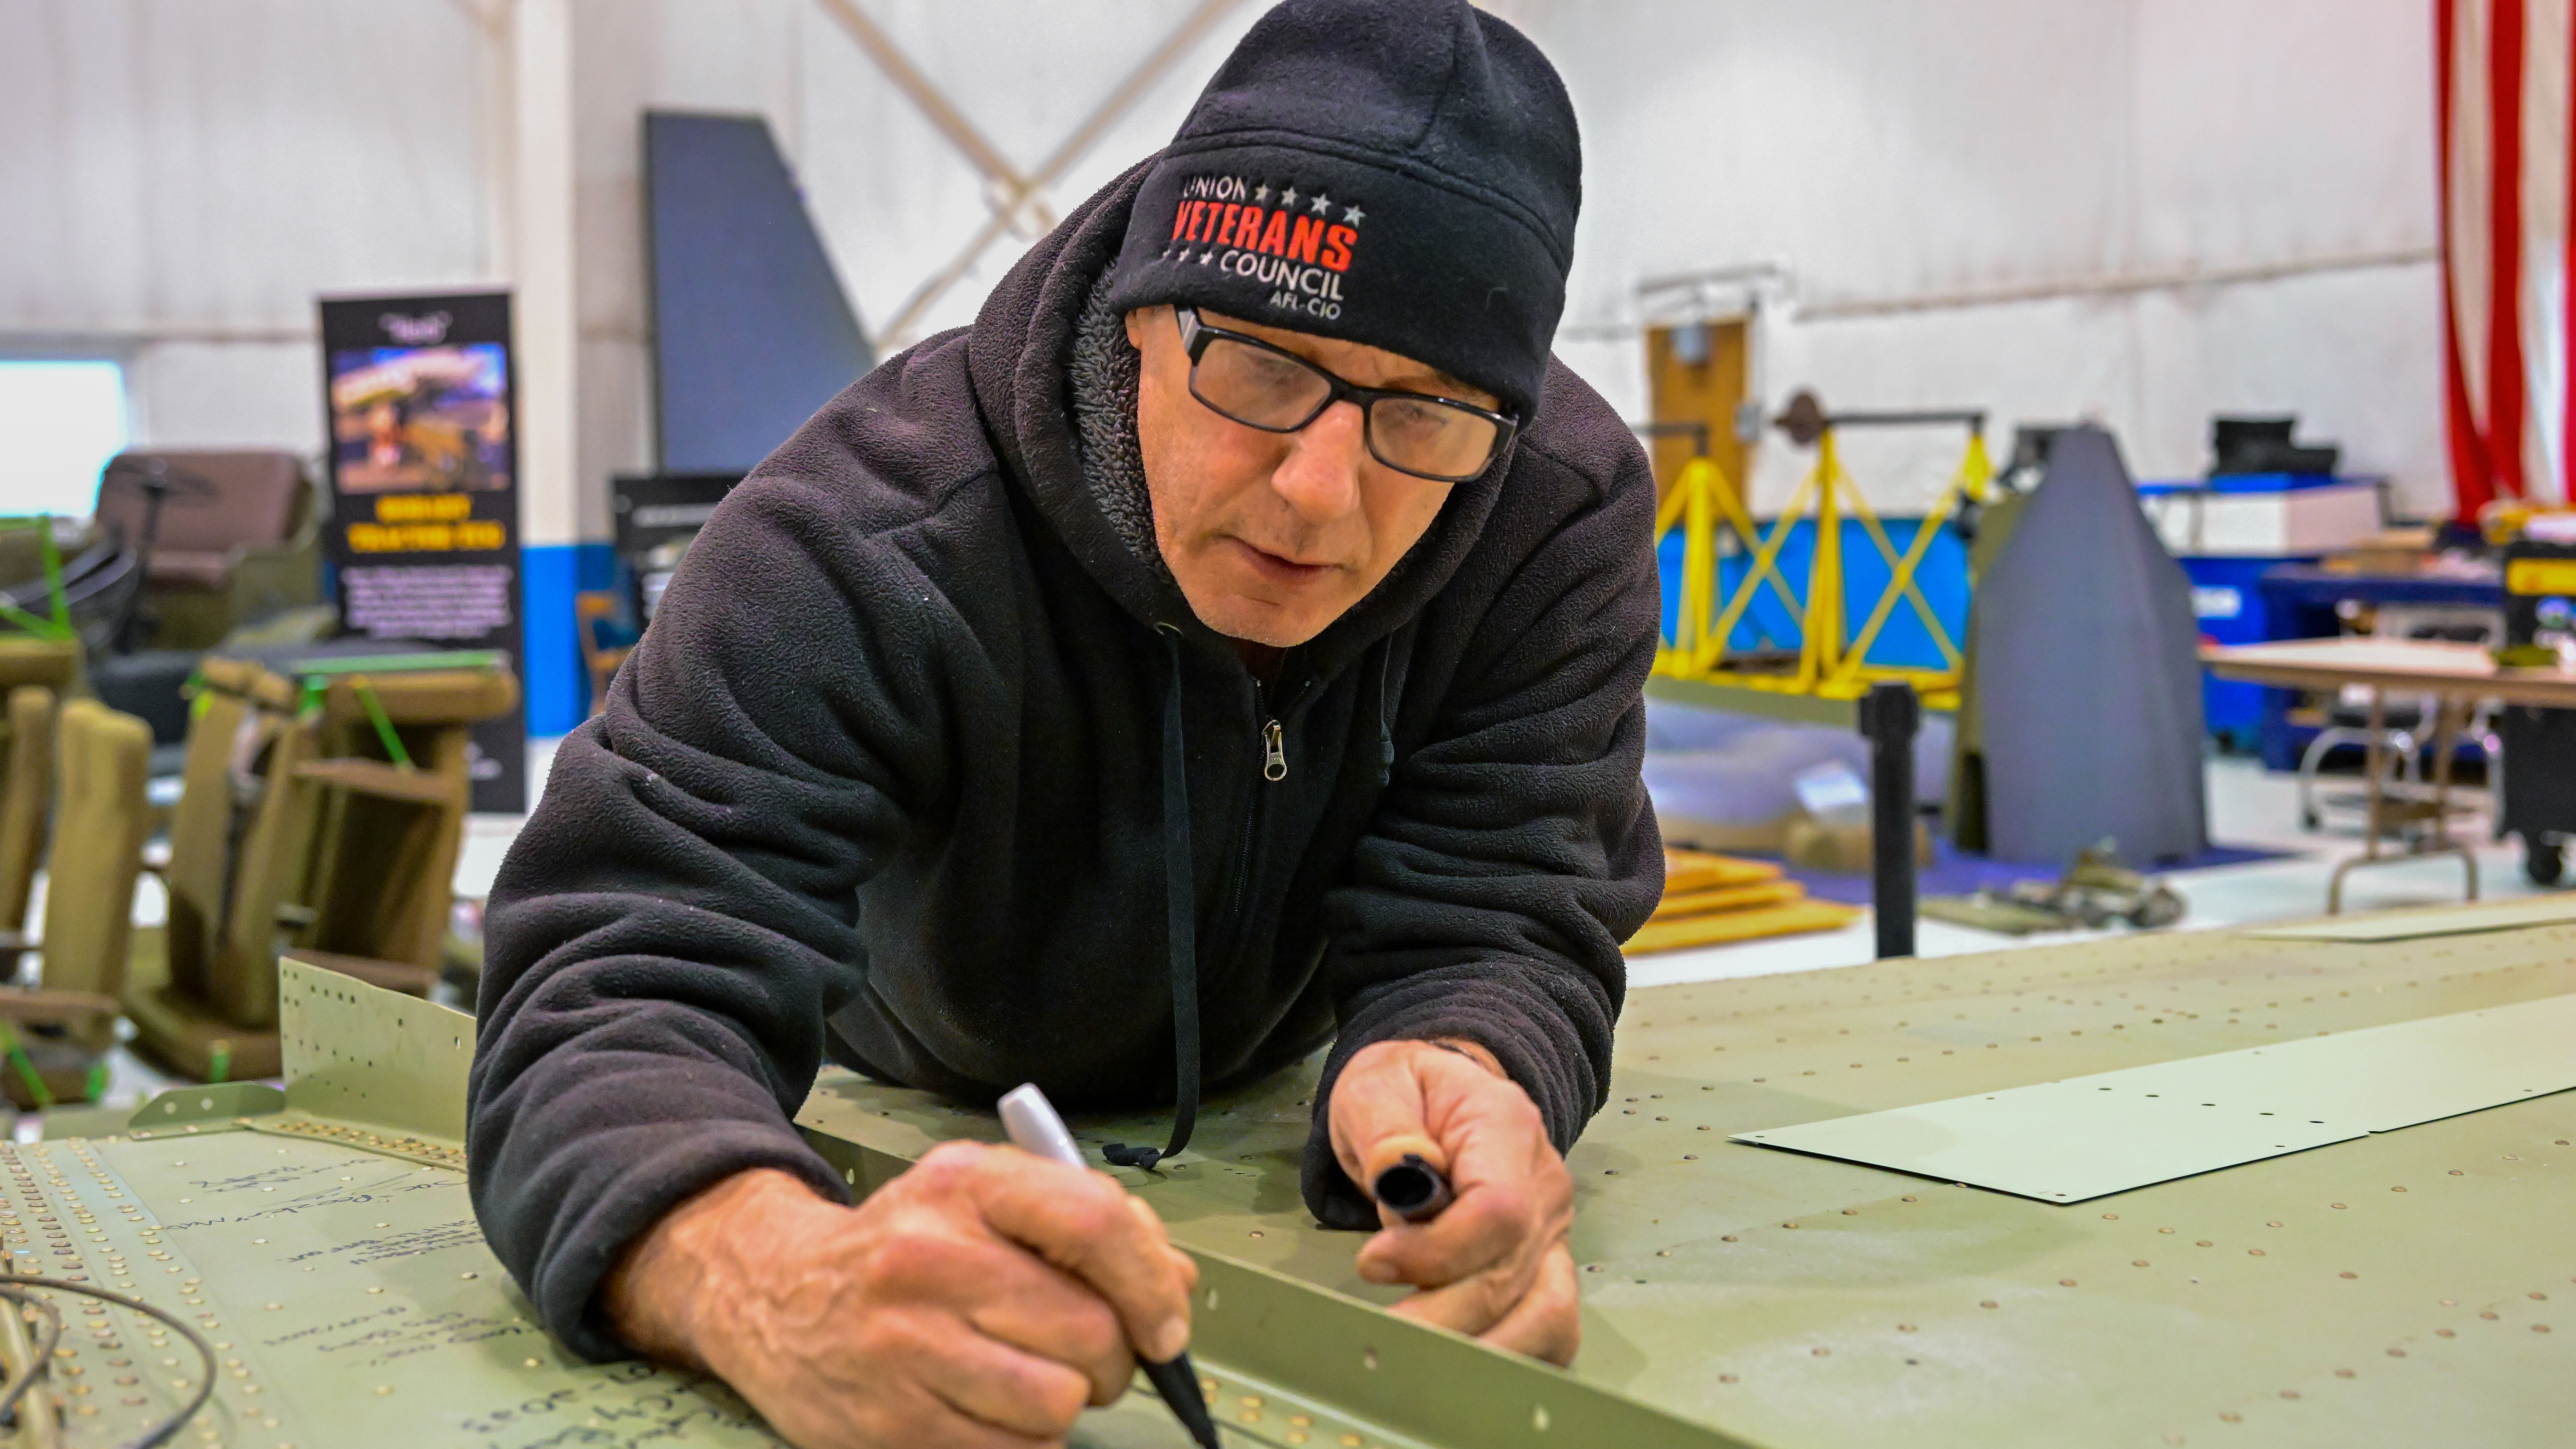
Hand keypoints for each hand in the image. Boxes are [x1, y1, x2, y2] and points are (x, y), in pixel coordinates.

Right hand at [602, 1148, 1197, 1448]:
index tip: (1167, 1324)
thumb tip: (1174, 1286)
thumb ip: (1082, 1227)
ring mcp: (907, 1344)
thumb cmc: (904, 1249)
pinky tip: (990, 1408)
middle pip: (1089, 1329)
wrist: (773, 1295)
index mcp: (966, 1185)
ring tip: (1029, 1379)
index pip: (1095, 1223)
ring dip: (1066, 1404)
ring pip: (1058, 1401)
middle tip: (1090, 1356)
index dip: (1150, 1281)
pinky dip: (1024, 1442)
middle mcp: (932, 1257)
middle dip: (1113, 1358)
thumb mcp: (981, 1201)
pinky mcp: (892, 1421)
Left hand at [1327, 1039, 1579, 1363]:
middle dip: (1443, 1320)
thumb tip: (1397, 1177)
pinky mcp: (1547, 1271)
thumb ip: (1384, 1127)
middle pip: (1514, 1277)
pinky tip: (1456, 1368)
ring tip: (1416, 1359)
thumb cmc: (1407, 1092)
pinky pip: (1549, 1332)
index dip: (1438, 1252)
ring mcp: (1553, 1235)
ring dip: (1481, 1352)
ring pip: (1548, 1317)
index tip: (1372, 1263)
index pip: (1497, 1210)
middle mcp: (1545, 1187)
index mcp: (1508, 1128)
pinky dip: (1508, 1359)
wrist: (1445, 1097)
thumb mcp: (1377, 1084)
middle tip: (1381, 1336)